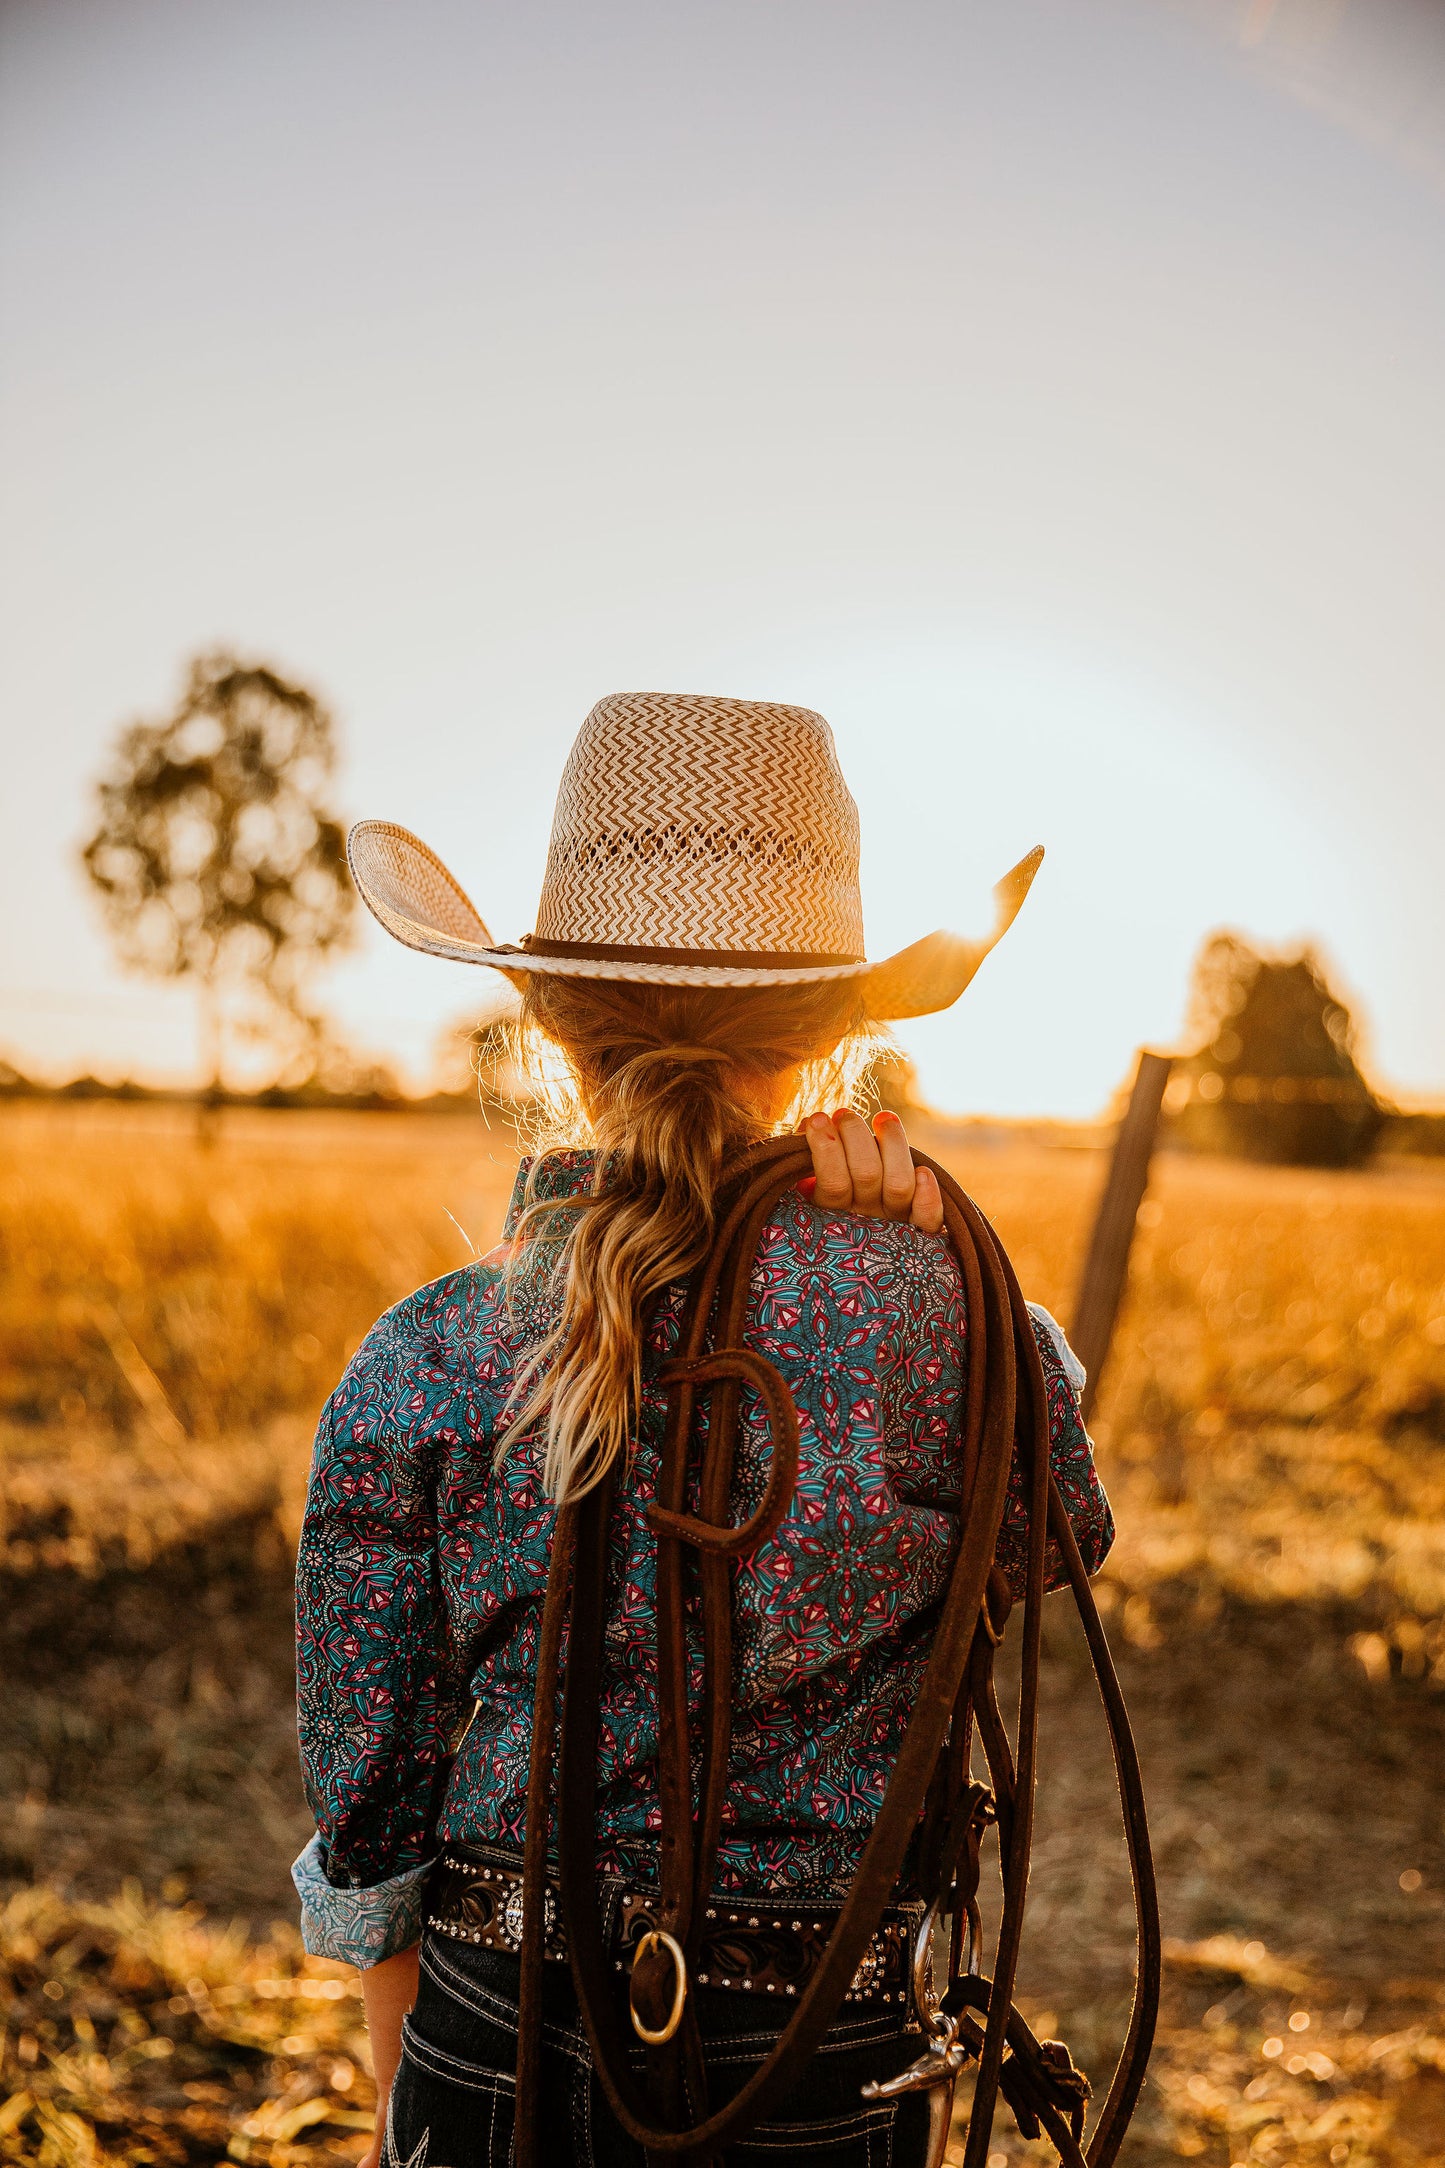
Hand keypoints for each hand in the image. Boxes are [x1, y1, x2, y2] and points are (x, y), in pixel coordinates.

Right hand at [801, 1109, 943, 1233]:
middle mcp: (864, 1219)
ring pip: (899, 1183)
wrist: (862, 1248)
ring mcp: (894, 1223)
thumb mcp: (808, 1187)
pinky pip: (928, 1219)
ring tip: (883, 1118)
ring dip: (893, 1144)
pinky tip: (924, 1172)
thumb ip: (807, 1160)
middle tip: (843, 1115)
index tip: (816, 1119)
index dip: (825, 1148)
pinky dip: (928, 1198)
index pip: (832, 1182)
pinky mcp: (921, 1228)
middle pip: (867, 1174)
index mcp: (832, 1213)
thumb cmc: (829, 1199)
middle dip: (855, 1135)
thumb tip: (808, 1125)